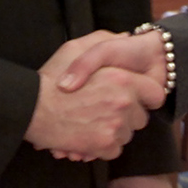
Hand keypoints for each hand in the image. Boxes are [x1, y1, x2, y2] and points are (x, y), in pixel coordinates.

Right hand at [25, 33, 163, 160]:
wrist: (31, 109)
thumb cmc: (52, 77)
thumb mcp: (76, 48)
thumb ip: (103, 41)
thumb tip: (124, 37)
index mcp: (122, 78)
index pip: (155, 94)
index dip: (146, 97)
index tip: (136, 98)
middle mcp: (123, 103)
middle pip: (141, 118)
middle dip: (127, 116)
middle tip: (104, 109)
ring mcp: (115, 126)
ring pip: (127, 135)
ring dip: (114, 131)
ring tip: (92, 121)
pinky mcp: (104, 146)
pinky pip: (115, 150)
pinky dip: (103, 146)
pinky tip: (87, 135)